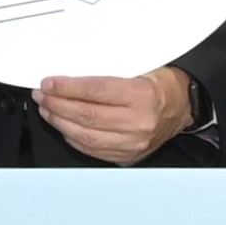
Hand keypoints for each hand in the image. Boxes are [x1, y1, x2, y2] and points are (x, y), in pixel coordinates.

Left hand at [36, 67, 195, 164]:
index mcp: (143, 96)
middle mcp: (139, 123)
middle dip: (58, 104)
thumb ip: (106, 73)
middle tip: (43, 95)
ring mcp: (133, 143)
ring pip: (86, 137)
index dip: (67, 88)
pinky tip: (64, 127)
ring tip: (48, 110)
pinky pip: (93, 151)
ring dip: (61, 123)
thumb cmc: (162, 84)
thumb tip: (70, 77)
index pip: (95, 92)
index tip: (49, 83)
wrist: (183, 106)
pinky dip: (74, 139)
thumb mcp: (140, 68)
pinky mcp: (128, 156)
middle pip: (87, 115)